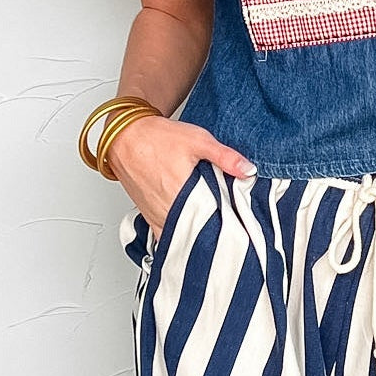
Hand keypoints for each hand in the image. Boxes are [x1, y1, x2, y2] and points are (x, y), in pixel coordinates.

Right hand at [104, 114, 255, 244]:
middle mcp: (167, 211)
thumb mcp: (199, 140)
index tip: (242, 226)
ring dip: (199, 235)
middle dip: (216, 232)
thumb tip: (248, 170)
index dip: (229, 226)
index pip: (213, 223)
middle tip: (232, 228)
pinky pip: (168, 237)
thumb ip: (225, 157)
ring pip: (183, 238)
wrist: (126, 137)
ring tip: (215, 228)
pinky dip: (181, 237)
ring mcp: (157, 217)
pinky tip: (193, 230)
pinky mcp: (150, 218)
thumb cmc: (158, 138)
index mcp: (182, 194)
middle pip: (199, 233)